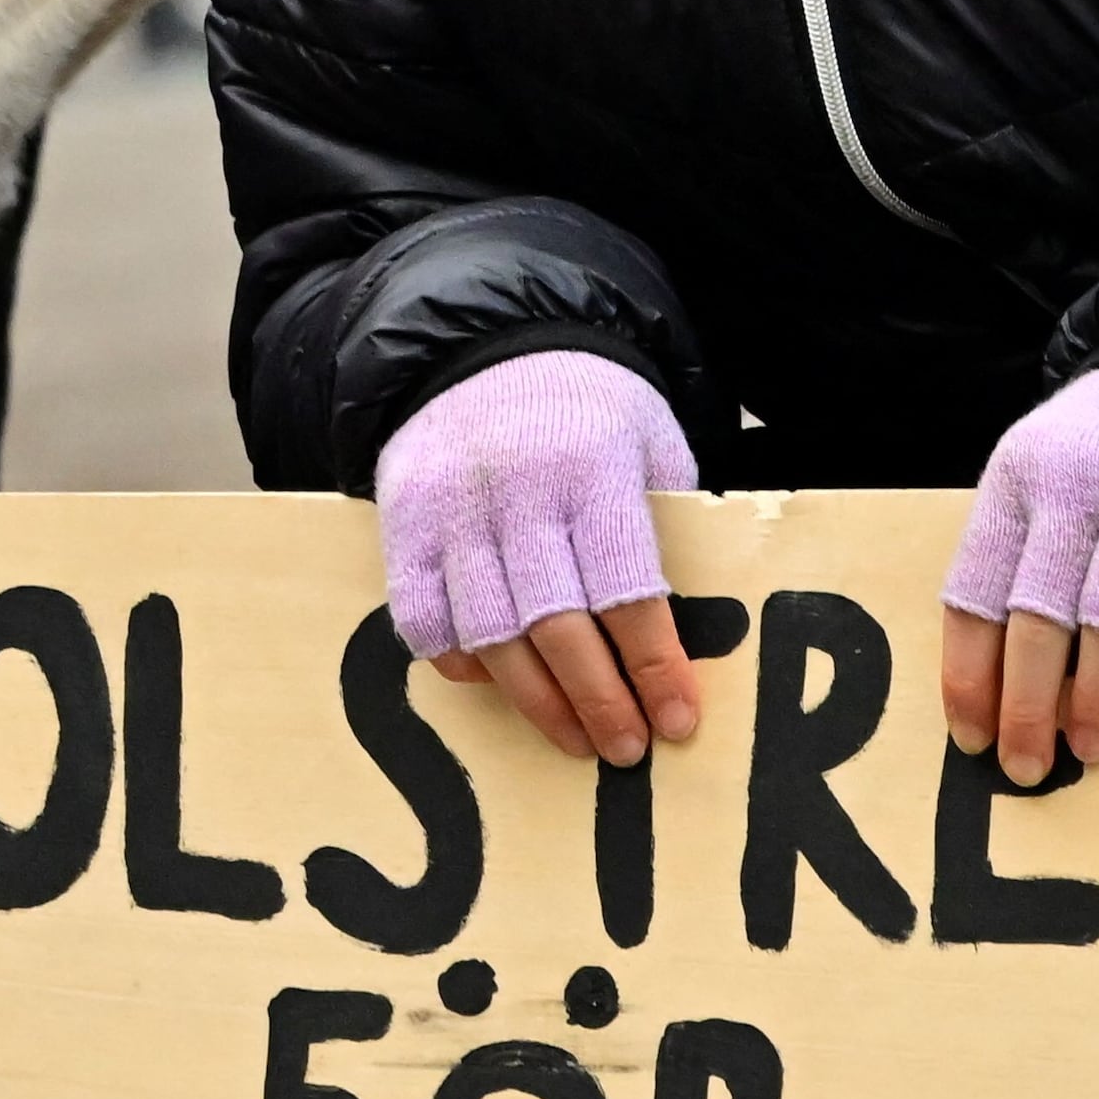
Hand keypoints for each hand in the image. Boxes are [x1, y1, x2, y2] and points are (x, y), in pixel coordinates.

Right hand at [375, 350, 707, 764]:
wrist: (481, 349)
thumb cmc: (586, 409)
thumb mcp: (649, 442)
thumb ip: (666, 524)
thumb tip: (694, 632)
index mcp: (593, 470)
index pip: (627, 588)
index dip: (654, 666)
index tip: (678, 720)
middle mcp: (517, 495)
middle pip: (556, 627)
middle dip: (598, 701)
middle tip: (626, 749)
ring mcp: (452, 513)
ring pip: (488, 635)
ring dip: (536, 702)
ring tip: (575, 738)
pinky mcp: (405, 527)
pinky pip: (423, 619)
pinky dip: (461, 663)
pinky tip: (500, 682)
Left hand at [938, 364, 1098, 783]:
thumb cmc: (1091, 455)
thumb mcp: (1034, 482)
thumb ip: (1015, 562)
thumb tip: (993, 686)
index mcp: (1013, 483)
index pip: (975, 590)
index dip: (968, 672)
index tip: (970, 736)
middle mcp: (1074, 488)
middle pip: (1039, 616)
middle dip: (1027, 705)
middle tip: (1024, 767)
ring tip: (1089, 748)